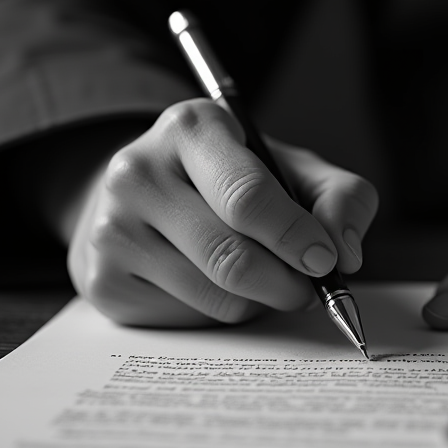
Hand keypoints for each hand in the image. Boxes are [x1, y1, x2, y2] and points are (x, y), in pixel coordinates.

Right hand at [63, 99, 377, 325]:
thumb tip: (345, 251)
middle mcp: (137, 172)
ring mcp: (111, 229)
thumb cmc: (231, 181)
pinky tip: (216, 285)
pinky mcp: (102, 281)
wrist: (142, 195)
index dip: (295, 237)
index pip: (247, 196)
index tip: (325, 260)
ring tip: (264, 279)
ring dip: (258, 301)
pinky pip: (187, 320)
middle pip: (231, 257)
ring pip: (214, 296)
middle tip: (308, 288)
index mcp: (190, 127)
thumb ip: (339, 197)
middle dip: (287, 284)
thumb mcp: (291, 168)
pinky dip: (221, 314)